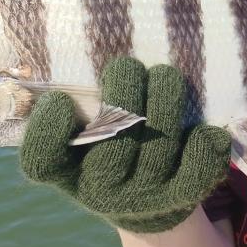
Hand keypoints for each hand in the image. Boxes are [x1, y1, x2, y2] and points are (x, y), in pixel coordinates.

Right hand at [20, 56, 231, 232]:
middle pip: (115, 137)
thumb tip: (85, 41)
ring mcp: (143, 198)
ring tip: (164, 76)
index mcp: (65, 173)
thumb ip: (75, 102)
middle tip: (129, 66)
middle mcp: (100, 192)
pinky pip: (200, 162)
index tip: (60, 98)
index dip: (48, 128)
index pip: (42, 160)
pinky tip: (199, 125)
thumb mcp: (79, 133)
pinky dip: (204, 137)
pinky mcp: (182, 197)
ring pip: (161, 137)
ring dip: (166, 93)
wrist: (148, 205)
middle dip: (126, 85)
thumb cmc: (106, 148)